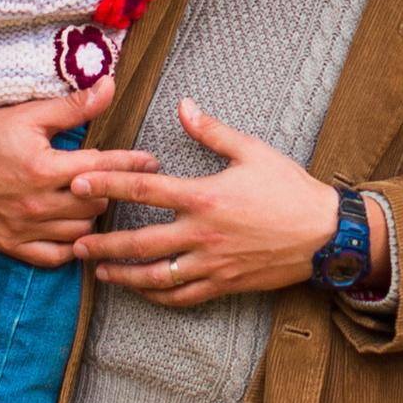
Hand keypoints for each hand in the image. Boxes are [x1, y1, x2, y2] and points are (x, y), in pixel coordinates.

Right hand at [0, 81, 162, 265]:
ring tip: (96, 199)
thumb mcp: (28, 114)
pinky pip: (55, 256)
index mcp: (44, 168)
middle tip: (120, 179)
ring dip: (93, 215)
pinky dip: (70, 246)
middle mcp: (36, 203)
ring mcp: (23, 228)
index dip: (132, 163)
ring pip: (82, 231)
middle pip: (97, 202)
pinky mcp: (10, 244)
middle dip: (112, 189)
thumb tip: (110, 86)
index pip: (103, 168)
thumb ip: (73, 107)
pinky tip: (75, 230)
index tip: (151, 161)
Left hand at [74, 98, 381, 304]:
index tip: (79, 182)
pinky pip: (183, 296)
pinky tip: (143, 291)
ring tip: (99, 272)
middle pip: (140, 243)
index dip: (108, 185)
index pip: (144, 190)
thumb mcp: (252, 152)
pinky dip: (158, 296)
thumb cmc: (290, 190)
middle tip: (76, 243)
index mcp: (204, 197)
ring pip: (156, 277)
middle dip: (103, 244)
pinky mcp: (225, 284)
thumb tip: (183, 106)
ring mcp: (212, 264)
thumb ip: (212, 131)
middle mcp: (202, 234)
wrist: (326, 234)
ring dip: (123, 276)